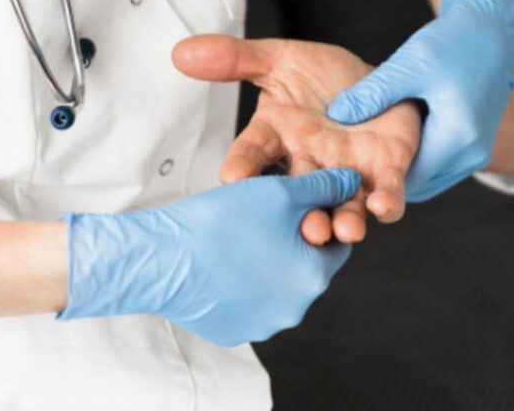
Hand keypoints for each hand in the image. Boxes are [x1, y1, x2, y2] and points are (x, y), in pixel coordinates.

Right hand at [57, 168, 359, 346]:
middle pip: (306, 266)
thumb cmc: (222, 222)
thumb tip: (352, 182)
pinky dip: (241, 284)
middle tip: (263, 217)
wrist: (161, 260)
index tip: (294, 204)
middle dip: (292, 241)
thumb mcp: (279, 192)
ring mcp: (263, 325)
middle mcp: (295, 310)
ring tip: (238, 236)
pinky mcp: (233, 331)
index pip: (335, 242)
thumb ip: (323, 186)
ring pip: (277, 286)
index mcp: (314, 277)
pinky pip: (248, 303)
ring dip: (267, 263)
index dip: (318, 217)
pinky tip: (220, 261)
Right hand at [172, 35, 421, 243]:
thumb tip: (183, 52)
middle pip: (296, 194)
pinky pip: (386, 194)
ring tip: (342, 230)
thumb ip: (236, 59)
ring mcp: (347, 173)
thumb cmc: (325, 78)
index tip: (231, 178)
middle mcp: (309, 163)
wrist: (380, 83)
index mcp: (277, 137)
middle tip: (298, 226)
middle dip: (296, 213)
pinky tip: (383, 207)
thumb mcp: (280, 60)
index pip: (251, 155)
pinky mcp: (385, 173)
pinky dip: (386, 205)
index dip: (241, 166)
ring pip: (341, 206)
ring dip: (342, 221)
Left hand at [328, 0, 513, 201]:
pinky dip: (418, 159)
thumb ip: (373, 92)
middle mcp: (473, 154)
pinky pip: (440, 165)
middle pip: (420, 183)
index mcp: (459, 136)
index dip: (376, 178)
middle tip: (349, 170)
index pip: (410, 177)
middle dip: (387, 177)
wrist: (494, 30)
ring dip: (403, 170)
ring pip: (430, 177)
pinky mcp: (475, 146)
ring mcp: (477, 153)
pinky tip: (392, 145)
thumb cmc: (455, 41)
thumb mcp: (409, 64)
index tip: (345, 171)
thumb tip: (335, 116)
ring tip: (366, 158)